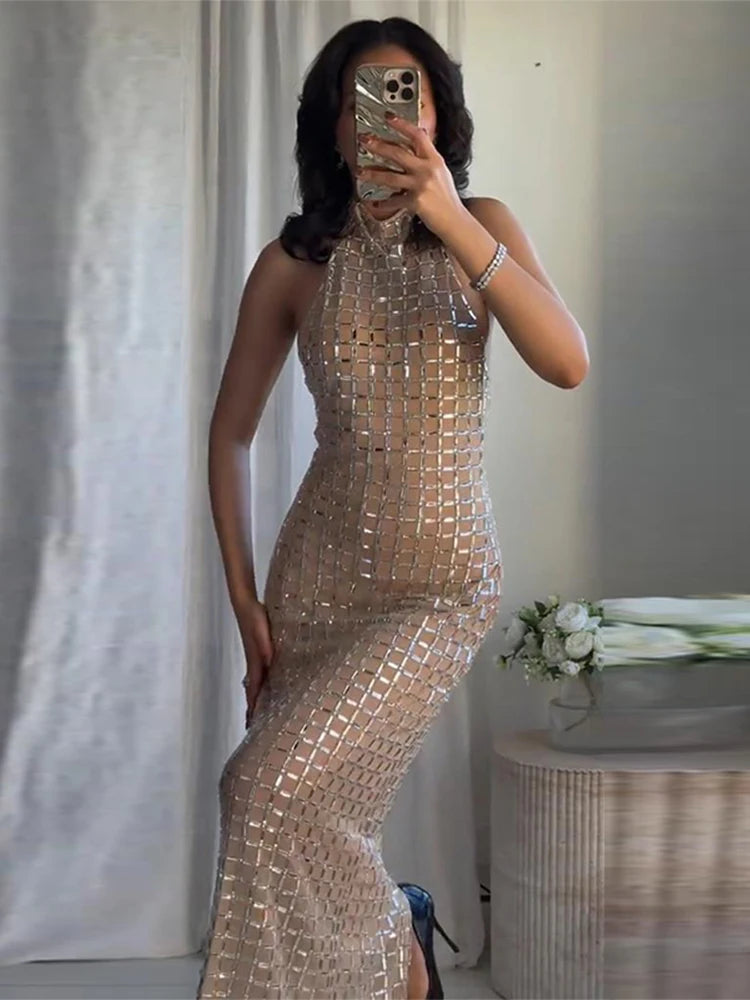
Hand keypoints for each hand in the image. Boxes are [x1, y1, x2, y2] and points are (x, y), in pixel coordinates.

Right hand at [233, 595, 274, 726]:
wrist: (245, 604)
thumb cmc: (254, 616)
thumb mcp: (262, 631)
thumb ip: (266, 647)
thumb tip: (269, 663)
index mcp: (255, 662)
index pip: (254, 690)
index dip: (254, 707)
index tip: (252, 725)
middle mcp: (254, 663)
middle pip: (253, 691)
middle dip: (253, 709)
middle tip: (253, 727)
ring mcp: (255, 658)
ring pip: (256, 684)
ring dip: (257, 698)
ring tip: (258, 713)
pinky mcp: (258, 651)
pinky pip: (260, 674)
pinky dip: (262, 685)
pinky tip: (268, 686)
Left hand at [357, 113, 465, 238]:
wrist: (454, 220)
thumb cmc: (447, 198)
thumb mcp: (441, 172)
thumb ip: (427, 159)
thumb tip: (417, 141)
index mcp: (434, 160)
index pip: (417, 135)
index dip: (402, 124)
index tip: (388, 117)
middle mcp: (427, 170)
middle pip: (398, 153)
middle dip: (378, 145)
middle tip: (364, 140)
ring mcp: (421, 186)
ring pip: (390, 177)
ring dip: (372, 174)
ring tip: (359, 171)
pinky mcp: (416, 202)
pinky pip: (394, 200)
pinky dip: (383, 203)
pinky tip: (373, 203)